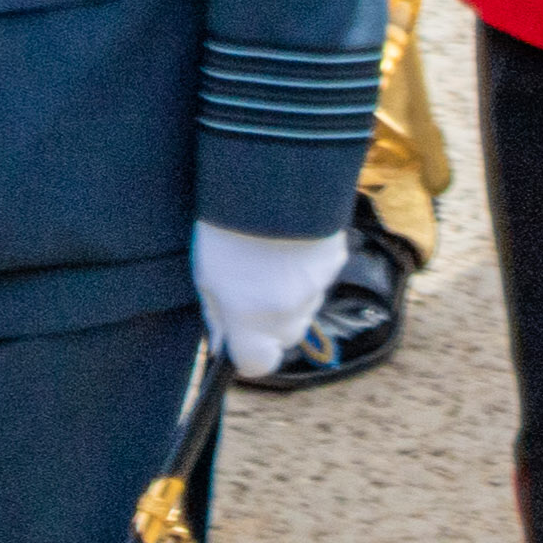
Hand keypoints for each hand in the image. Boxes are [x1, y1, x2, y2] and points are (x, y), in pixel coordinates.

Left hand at [190, 220, 345, 378]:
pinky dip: (306, 268)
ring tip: (269, 258)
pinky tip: (289, 243)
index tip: (236, 339)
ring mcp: (318, 286)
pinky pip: (320, 278)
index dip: (246, 354)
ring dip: (289, 293)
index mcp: (252, 320)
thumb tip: (225, 343)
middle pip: (285, 337)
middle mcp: (291, 312)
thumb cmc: (226, 228)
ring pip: (304, 306)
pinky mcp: (336, 260)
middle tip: (250, 289)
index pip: (258, 365)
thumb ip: (218, 317)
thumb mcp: (206, 278)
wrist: (270, 177)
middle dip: (270, 322)